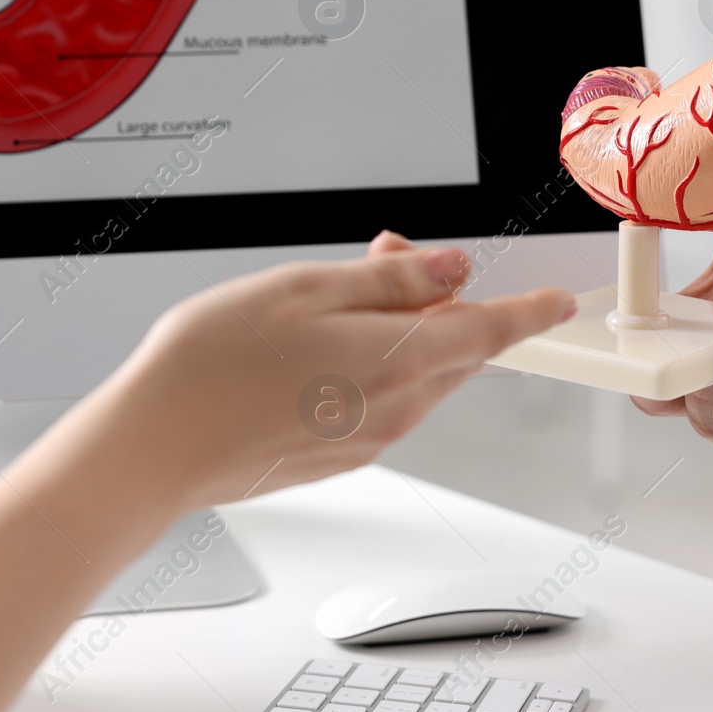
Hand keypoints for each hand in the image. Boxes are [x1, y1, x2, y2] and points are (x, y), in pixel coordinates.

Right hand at [106, 234, 573, 510]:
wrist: (155, 445)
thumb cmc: (215, 363)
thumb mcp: (311, 287)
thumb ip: (394, 278)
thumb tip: (453, 268)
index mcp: (402, 359)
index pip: (492, 330)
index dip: (530, 310)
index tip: (557, 302)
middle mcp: (399, 408)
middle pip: (454, 346)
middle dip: (438, 299)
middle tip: (382, 255)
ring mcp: (370, 438)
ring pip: (420, 373)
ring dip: (403, 331)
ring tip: (336, 297)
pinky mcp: (341, 456)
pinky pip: (385, 401)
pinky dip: (376, 366)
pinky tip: (321, 347)